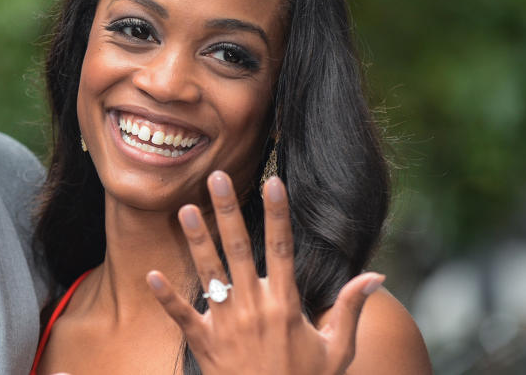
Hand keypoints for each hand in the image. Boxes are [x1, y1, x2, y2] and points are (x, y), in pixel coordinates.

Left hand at [146, 171, 383, 374]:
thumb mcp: (338, 349)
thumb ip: (351, 308)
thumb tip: (375, 275)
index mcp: (286, 305)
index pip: (281, 248)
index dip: (277, 213)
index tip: (273, 182)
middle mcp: (254, 308)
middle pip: (239, 249)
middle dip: (227, 211)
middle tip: (216, 177)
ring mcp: (227, 325)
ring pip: (209, 274)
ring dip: (196, 241)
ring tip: (184, 209)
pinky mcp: (205, 344)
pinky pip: (183, 317)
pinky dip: (167, 297)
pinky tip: (151, 275)